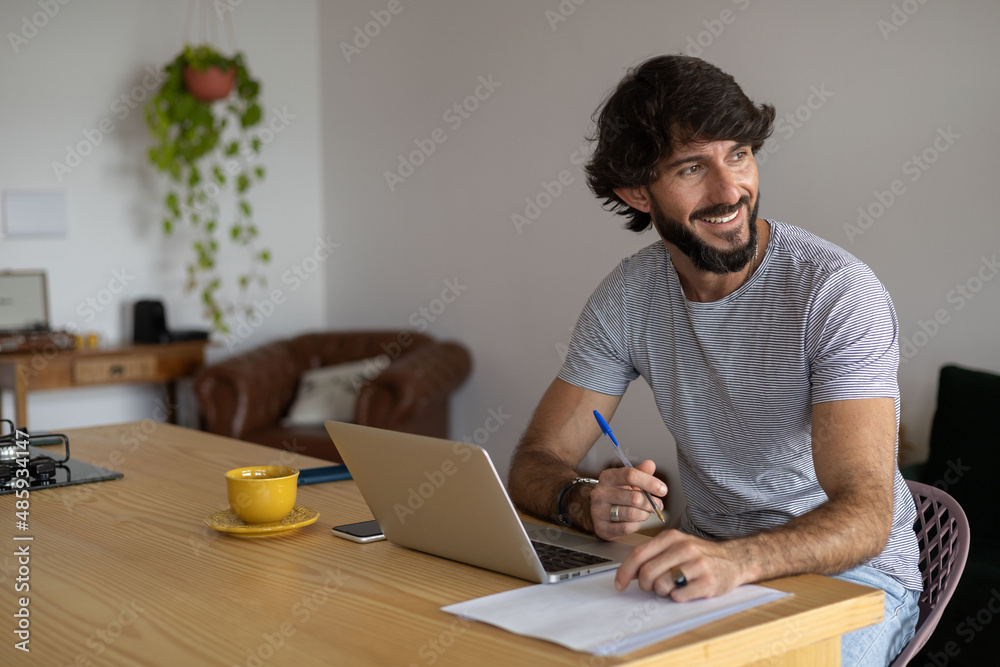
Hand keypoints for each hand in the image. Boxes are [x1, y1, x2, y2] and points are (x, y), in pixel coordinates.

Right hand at [590, 460, 665, 539]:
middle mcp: (600, 493)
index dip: (650, 482)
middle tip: (657, 505)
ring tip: (645, 513)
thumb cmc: (616, 493)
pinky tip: (635, 521)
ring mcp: (598, 511)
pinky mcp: (601, 527)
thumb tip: (650, 464)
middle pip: (634, 498)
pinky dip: (636, 525)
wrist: (599, 511)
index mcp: (607, 477)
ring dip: (644, 514)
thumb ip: (640, 472)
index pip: (630, 476)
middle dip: (651, 503)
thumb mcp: (626, 481)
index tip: (663, 489)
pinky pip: (626, 528)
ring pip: (632, 514)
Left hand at [614, 529, 748, 600]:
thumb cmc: (700, 555)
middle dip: (645, 585)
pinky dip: (677, 597)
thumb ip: (653, 554)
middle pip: (648, 572)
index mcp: (672, 537)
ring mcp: (697, 565)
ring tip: (673, 586)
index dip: (625, 571)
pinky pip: (679, 597)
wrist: (734, 559)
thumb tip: (630, 572)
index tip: (620, 584)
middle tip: (652, 587)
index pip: (639, 554)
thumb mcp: (676, 545)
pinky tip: (686, 590)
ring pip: (662, 586)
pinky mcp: (708, 582)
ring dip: (662, 592)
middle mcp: (684, 548)